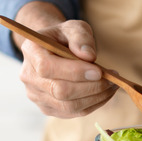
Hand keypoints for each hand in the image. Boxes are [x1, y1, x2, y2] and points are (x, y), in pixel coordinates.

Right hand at [14, 2, 117, 117]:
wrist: (54, 49)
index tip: (99, 71)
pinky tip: (105, 93)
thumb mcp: (75, 28)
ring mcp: (36, 95)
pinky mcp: (48, 108)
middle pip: (60, 91)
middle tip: (112, 79)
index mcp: (31, 51)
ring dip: (96, 97)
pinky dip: (94, 104)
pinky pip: (73, 113)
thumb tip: (88, 56)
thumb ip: (81, 38)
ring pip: (69, 106)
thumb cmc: (65, 37)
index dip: (74, 72)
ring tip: (113, 85)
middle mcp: (28, 76)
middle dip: (91, 87)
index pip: (47, 67)